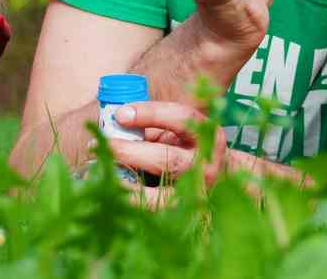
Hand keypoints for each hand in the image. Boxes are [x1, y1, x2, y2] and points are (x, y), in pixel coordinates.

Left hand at [104, 101, 227, 201]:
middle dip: (130, 152)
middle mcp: (206, 165)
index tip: (120, 114)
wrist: (226, 179)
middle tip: (100, 145)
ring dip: (126, 186)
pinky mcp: (185, 213)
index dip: (150, 114)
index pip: (181, 118)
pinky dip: (131, 204)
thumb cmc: (191, 148)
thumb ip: (153, 128)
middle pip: (167, 160)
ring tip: (100, 176)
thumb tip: (113, 124)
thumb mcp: (180, 132)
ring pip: (160, 195)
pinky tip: (111, 195)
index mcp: (207, 135)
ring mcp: (197, 194)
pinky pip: (154, 212)